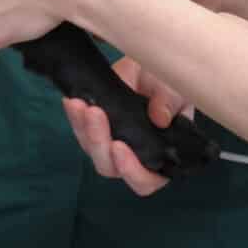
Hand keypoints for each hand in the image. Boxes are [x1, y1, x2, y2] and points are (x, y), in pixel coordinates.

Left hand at [63, 58, 192, 196]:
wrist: (148, 66)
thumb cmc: (167, 86)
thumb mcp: (175, 90)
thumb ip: (170, 104)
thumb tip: (160, 118)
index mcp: (160, 158)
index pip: (146, 181)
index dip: (132, 172)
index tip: (119, 147)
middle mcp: (132, 158)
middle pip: (109, 167)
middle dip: (99, 142)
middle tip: (95, 113)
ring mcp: (110, 146)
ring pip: (91, 150)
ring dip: (84, 129)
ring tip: (80, 104)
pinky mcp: (93, 131)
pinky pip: (80, 131)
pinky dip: (74, 117)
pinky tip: (72, 101)